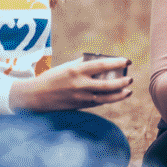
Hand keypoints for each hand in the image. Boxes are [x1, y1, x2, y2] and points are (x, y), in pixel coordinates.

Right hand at [10, 56, 132, 111]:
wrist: (36, 96)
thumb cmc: (52, 78)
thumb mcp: (66, 67)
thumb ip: (82, 63)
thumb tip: (99, 60)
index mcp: (77, 70)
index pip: (102, 65)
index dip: (117, 62)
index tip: (127, 61)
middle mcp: (80, 84)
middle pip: (107, 84)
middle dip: (122, 81)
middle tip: (130, 78)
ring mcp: (80, 97)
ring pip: (105, 97)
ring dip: (119, 95)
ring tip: (129, 91)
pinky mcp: (79, 106)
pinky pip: (98, 103)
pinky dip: (108, 100)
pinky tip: (116, 97)